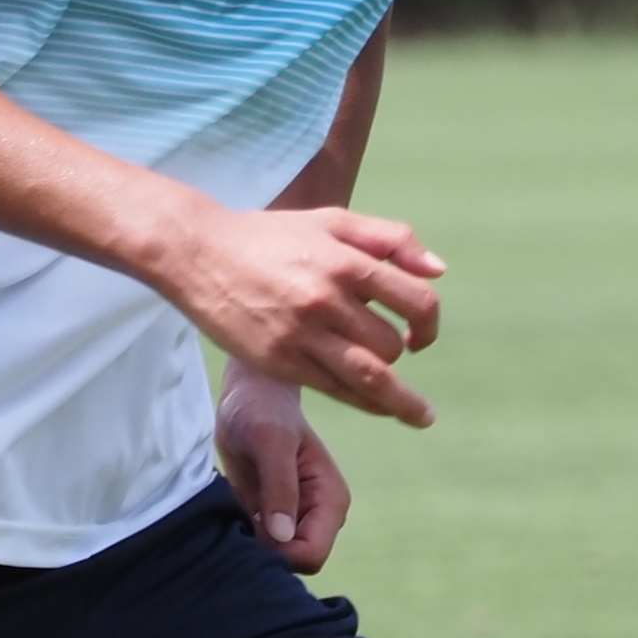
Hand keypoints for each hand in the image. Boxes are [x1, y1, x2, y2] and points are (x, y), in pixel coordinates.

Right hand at [157, 205, 443, 425]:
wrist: (198, 253)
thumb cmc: (270, 236)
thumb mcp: (329, 221)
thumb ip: (389, 239)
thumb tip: (439, 272)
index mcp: (343, 260)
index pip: (415, 301)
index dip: (429, 323)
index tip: (422, 336)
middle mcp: (326, 299)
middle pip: (391, 344)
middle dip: (403, 351)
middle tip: (402, 354)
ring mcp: (301, 334)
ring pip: (371, 379)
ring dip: (402, 401)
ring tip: (420, 416)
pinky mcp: (280, 361)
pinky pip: (336, 391)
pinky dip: (366, 403)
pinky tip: (380, 408)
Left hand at [216, 363, 351, 573]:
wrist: (244, 396)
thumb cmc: (261, 409)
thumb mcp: (270, 441)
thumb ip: (279, 486)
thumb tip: (282, 535)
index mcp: (331, 500)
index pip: (312, 554)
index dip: (279, 552)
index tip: (251, 525)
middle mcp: (317, 515)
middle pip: (293, 563)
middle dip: (264, 551)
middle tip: (237, 517)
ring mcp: (294, 518)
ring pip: (274, 558)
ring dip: (250, 543)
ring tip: (232, 510)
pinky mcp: (270, 517)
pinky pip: (257, 545)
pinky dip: (241, 536)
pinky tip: (227, 512)